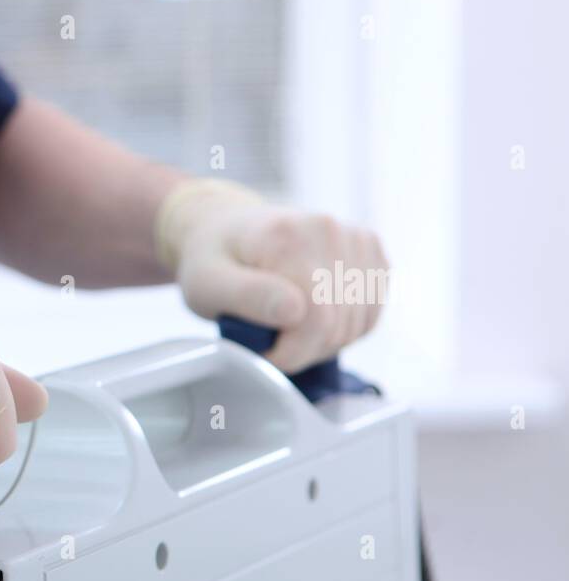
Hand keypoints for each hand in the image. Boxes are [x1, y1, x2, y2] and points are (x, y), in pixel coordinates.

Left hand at [155, 179, 388, 372]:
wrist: (226, 228)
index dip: (290, 352)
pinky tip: (314, 318)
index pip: (316, 319)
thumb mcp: (207, 284)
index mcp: (287, 236)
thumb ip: (247, 296)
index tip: (262, 352)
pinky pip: (372, 310)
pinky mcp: (370, 249)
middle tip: (270, 342)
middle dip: (304, 350)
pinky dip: (346, 327)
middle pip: (340, 324)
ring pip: (360, 322)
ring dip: (325, 341)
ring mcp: (355, 237)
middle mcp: (328, 229)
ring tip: (288, 329)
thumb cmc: (212, 260)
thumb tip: (294, 310)